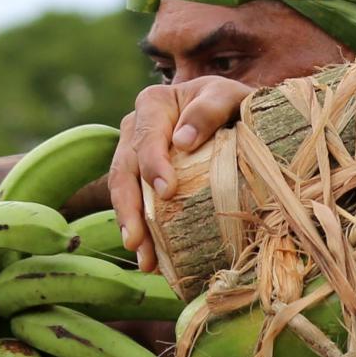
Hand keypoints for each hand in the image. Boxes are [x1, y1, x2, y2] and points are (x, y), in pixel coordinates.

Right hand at [108, 78, 253, 274]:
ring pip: (124, 194)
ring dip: (132, 228)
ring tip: (145, 261)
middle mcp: (135, 129)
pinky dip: (144, 232)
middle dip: (130, 209)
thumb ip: (208, 110)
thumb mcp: (227, 95)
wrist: (231, 110)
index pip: (146, 138)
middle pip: (125, 172)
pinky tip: (154, 259)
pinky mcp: (142, 180)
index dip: (153, 165)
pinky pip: (136, 207)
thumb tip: (183, 141)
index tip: (166, 192)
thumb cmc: (231, 101)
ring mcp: (134, 156)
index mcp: (153, 105)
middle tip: (138, 241)